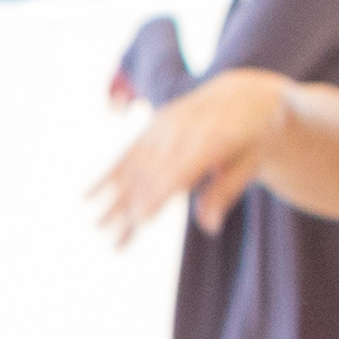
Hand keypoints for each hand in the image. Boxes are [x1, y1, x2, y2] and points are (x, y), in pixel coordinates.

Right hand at [88, 71, 286, 245]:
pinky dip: (105, 176)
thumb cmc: (254, 138)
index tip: (139, 221)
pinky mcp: (150, 130)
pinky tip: (85, 196)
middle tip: (113, 241)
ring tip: (97, 228)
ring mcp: (162, 128)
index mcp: (212, 138)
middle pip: (151, 175)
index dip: (158, 194)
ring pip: (133, 168)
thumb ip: (227, 192)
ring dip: (114, 200)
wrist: (243, 97)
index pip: (179, 171)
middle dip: (131, 208)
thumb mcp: (252, 163)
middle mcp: (180, 131)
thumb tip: (208, 228)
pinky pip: (126, 155)